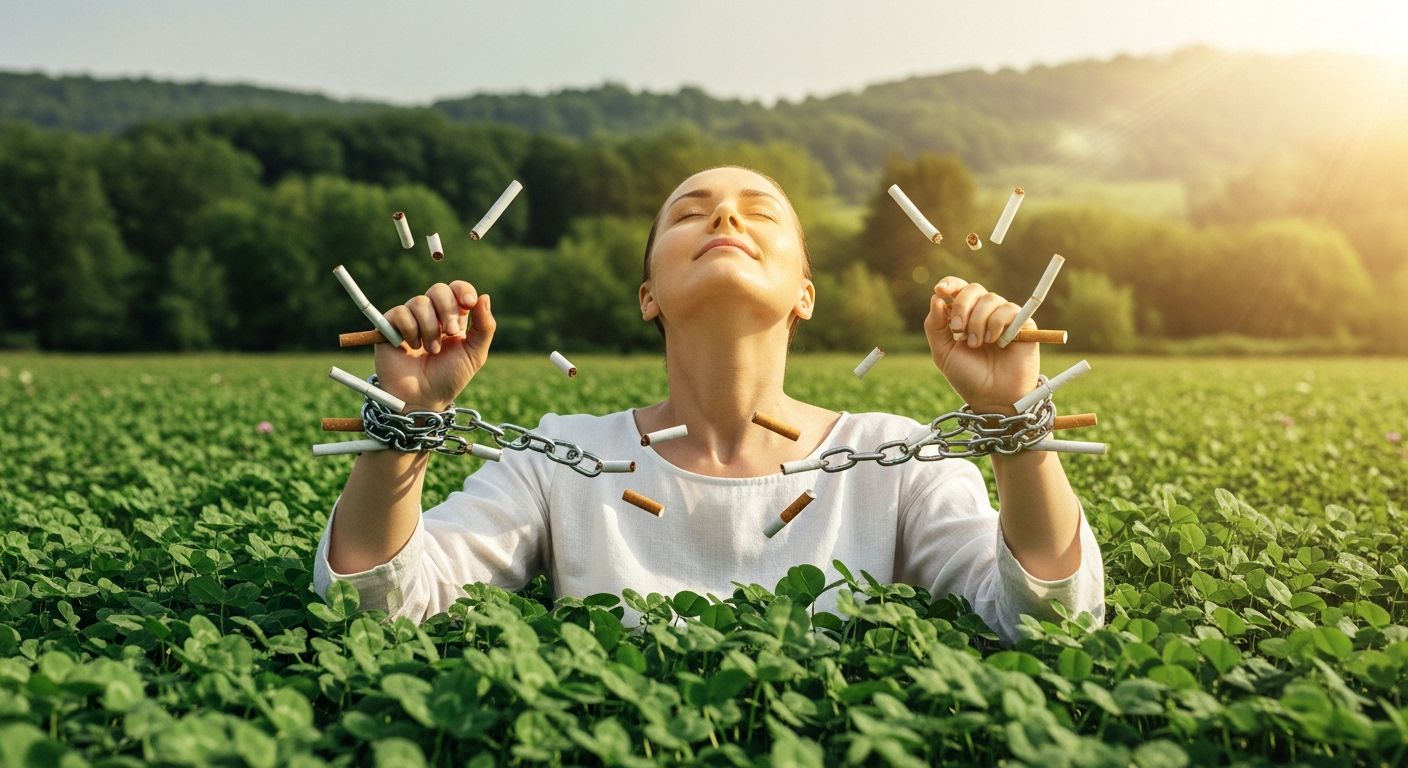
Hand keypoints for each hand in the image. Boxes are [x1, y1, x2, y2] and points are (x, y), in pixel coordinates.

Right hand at [374, 281, 495, 411]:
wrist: (424, 398)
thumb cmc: (449, 378)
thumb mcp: (475, 354)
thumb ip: (484, 326)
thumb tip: (485, 296)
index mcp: (453, 317)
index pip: (457, 289)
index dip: (463, 290)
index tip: (469, 303)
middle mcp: (432, 315)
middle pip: (439, 290)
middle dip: (448, 310)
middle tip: (451, 333)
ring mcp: (410, 319)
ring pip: (420, 302)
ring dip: (430, 328)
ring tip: (432, 350)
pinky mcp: (389, 326)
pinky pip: (400, 312)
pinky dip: (410, 329)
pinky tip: (411, 346)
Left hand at [924, 276, 1039, 411]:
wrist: (992, 398)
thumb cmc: (968, 377)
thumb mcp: (943, 353)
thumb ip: (935, 326)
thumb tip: (936, 298)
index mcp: (965, 317)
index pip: (959, 289)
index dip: (950, 284)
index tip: (940, 291)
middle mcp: (985, 314)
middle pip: (974, 289)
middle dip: (963, 306)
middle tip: (958, 330)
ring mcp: (1004, 318)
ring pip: (991, 299)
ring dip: (979, 321)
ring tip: (978, 343)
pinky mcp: (1024, 325)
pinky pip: (1009, 310)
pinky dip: (997, 324)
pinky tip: (997, 342)